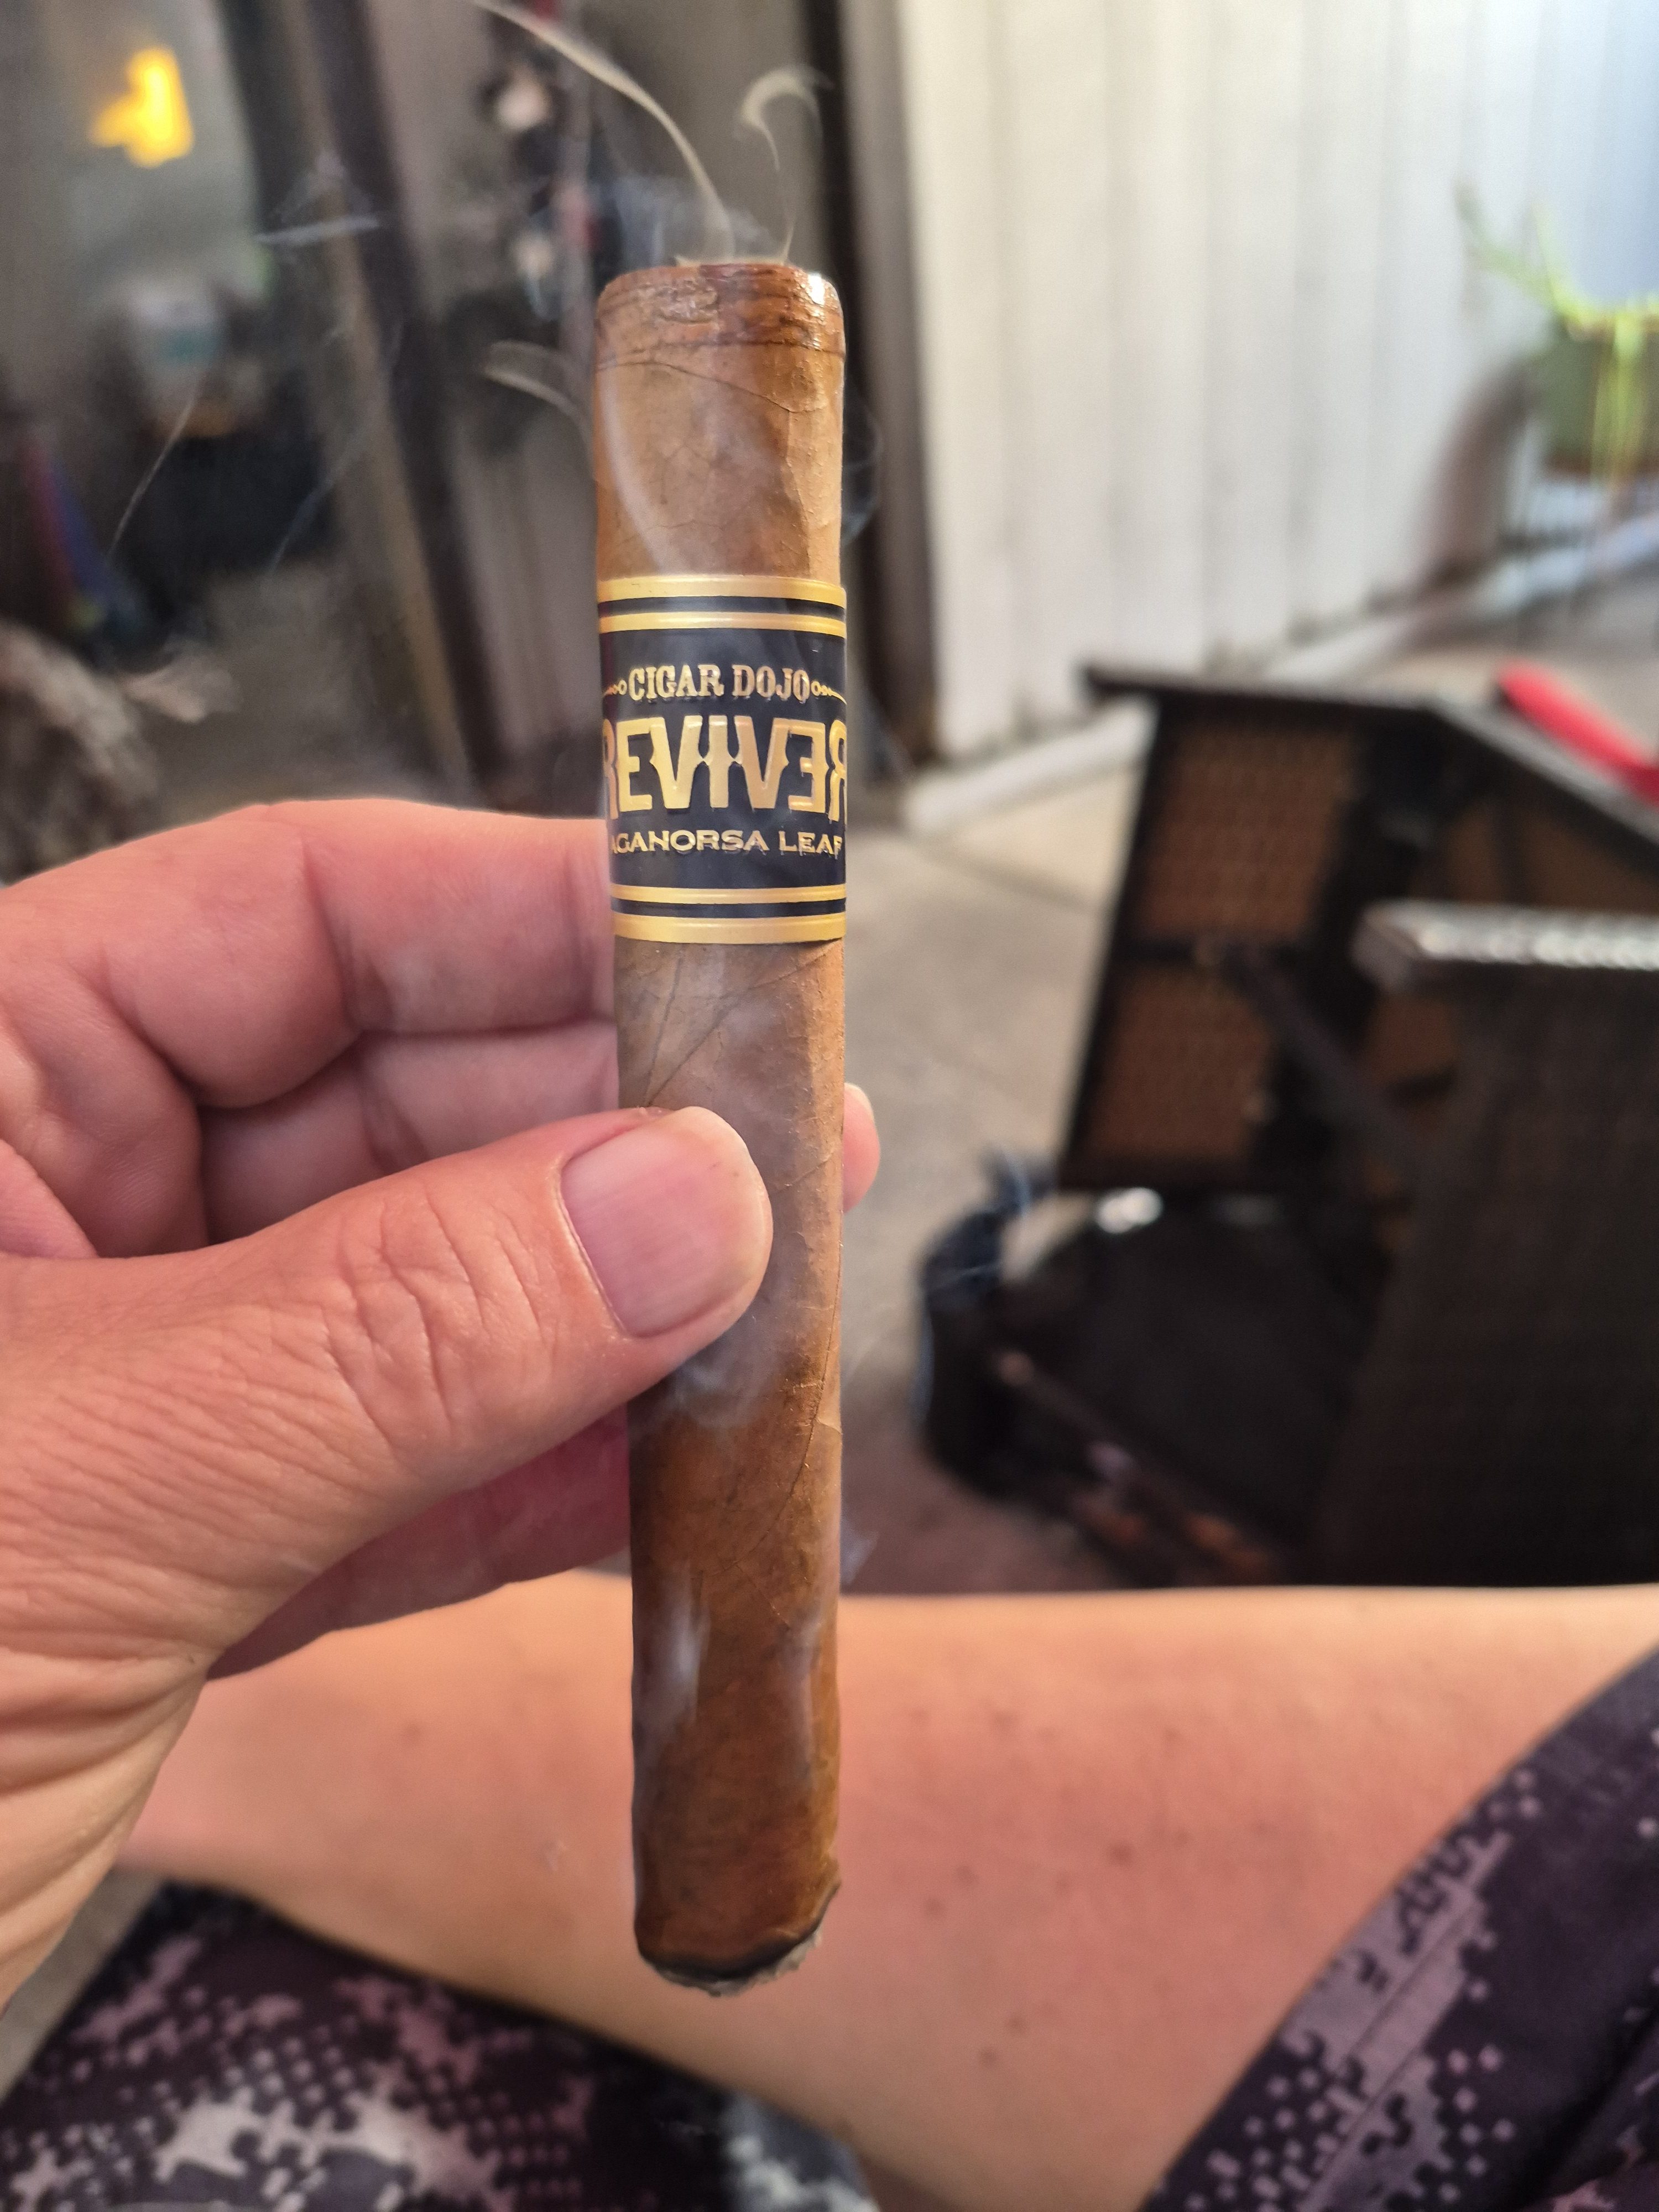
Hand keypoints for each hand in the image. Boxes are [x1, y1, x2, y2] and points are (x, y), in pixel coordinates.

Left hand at [0, 799, 877, 1998]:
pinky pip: (412, 1478)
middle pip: (394, 1102)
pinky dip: (545, 1481)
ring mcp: (136, 1393)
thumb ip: (386, 1336)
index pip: (286, 918)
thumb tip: (674, 1201)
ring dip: (609, 1320)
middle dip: (600, 1139)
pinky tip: (668, 1467)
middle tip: (790, 1164)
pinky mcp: (188, 1560)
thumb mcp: (60, 1487)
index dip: (521, 912)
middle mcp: (51, 1216)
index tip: (717, 942)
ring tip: (772, 1315)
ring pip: (429, 1298)